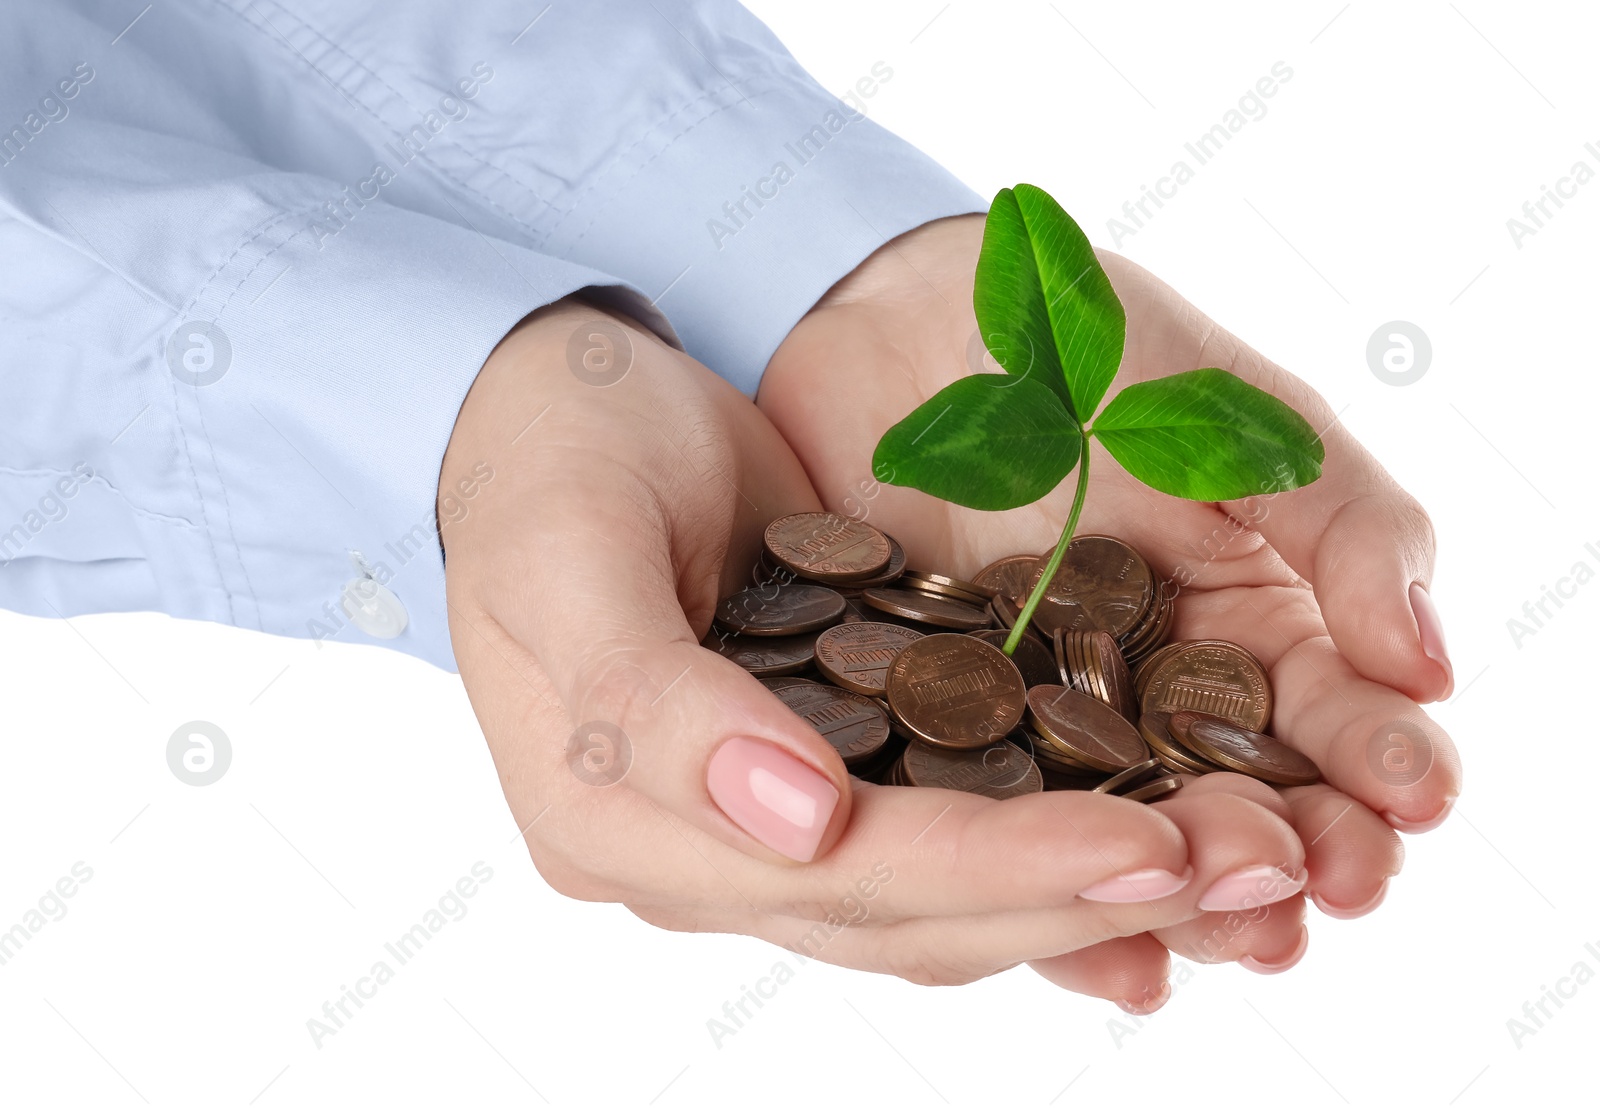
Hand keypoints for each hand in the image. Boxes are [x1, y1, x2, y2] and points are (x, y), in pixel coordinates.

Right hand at [439, 298, 1310, 1008]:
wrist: (546, 411)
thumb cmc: (543, 465)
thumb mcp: (567, 559)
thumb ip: (655, 706)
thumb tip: (799, 822)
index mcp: (618, 826)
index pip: (837, 877)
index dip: (995, 869)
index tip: (1150, 850)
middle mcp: (700, 853)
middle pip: (913, 911)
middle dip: (1079, 898)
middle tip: (1248, 876)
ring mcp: (762, 819)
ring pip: (945, 892)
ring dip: (1087, 883)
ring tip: (1237, 865)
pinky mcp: (822, 765)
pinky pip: (948, 822)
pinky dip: (1049, 827)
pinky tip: (1156, 815)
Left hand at [757, 215, 1461, 996]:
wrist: (899, 317)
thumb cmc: (1087, 344)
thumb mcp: (1234, 412)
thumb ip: (1341, 521)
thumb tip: (1433, 667)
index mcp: (1248, 616)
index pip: (1334, 715)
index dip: (1380, 766)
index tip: (1406, 807)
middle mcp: (1157, 690)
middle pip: (1240, 805)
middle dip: (1290, 856)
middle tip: (1312, 894)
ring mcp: (1050, 723)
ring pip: (1131, 839)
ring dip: (1190, 898)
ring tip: (1232, 939)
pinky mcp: (942, 736)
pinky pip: (1001, 827)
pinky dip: (1051, 891)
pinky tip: (1104, 952)